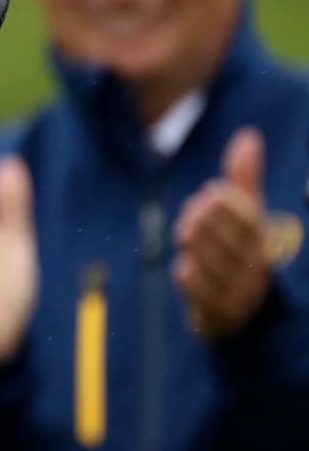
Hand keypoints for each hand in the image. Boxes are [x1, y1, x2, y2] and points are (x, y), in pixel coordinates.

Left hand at [172, 127, 269, 339]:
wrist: (231, 312)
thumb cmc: (235, 251)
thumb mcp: (243, 215)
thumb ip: (244, 178)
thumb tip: (249, 136)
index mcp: (265, 244)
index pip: (250, 220)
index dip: (227, 203)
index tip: (209, 193)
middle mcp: (257, 270)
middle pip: (230, 241)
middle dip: (205, 222)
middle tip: (191, 214)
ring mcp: (239, 294)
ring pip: (213, 264)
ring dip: (195, 245)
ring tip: (185, 234)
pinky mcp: (219, 314)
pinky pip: (200, 290)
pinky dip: (190, 276)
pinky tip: (185, 267)